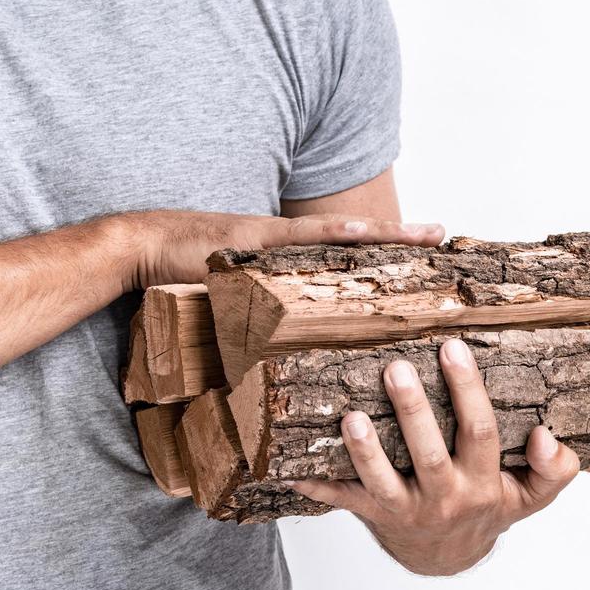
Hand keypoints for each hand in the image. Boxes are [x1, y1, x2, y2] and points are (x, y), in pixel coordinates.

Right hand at [116, 210, 445, 289]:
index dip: (384, 252)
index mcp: (285, 260)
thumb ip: (255, 322)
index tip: (422, 253)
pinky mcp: (257, 241)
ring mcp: (275, 241)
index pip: (345, 254)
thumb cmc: (181, 274)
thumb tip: (272, 358)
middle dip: (400, 241)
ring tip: (429, 235)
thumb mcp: (227, 302)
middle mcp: (287, 247)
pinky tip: (371, 231)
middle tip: (444, 238)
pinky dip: (337, 234)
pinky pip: (304, 239)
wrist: (144, 246)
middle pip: (356, 242)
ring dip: (386, 235)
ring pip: (343, 237)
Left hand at [289, 338, 580, 576]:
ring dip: (364, 450)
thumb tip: (545, 436)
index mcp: (481, 483)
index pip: (480, 432)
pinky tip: (290, 468)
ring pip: (382, 481)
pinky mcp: (372, 514)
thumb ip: (555, 469)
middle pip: (428, 453)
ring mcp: (404, 508)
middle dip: (412, 411)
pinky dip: (315, 485)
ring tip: (350, 417)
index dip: (467, 391)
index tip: (452, 348)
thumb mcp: (531, 496)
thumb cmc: (488, 509)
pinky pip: (342, 500)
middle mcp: (443, 497)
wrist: (448, 557)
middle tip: (396, 368)